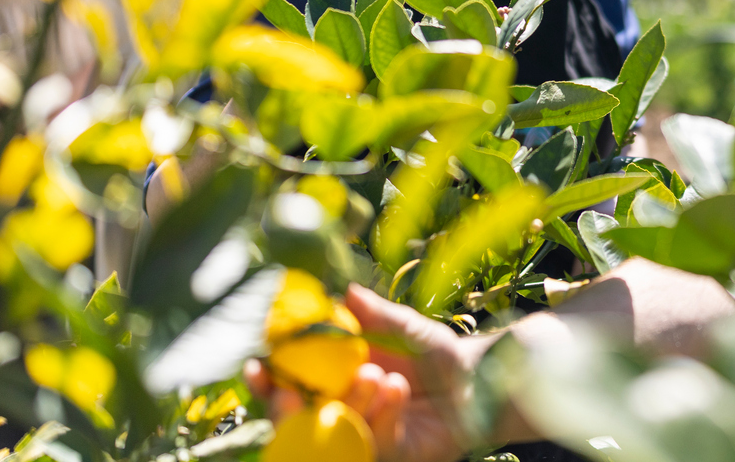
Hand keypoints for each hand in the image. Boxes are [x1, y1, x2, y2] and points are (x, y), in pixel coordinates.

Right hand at [246, 285, 478, 461]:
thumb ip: (373, 313)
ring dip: (348, 404)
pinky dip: (384, 415)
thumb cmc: (435, 351)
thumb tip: (343, 289)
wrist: (477, 380)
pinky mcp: (390, 454)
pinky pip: (374, 443)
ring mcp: (363, 435)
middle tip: (295, 392)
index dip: (267, 380)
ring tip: (373, 373)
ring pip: (334, 433)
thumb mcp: (403, 326)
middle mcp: (341, 410)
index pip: (287, 384)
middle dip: (289, 408)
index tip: (257, 367)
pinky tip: (398, 389)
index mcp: (334, 378)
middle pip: (297, 420)